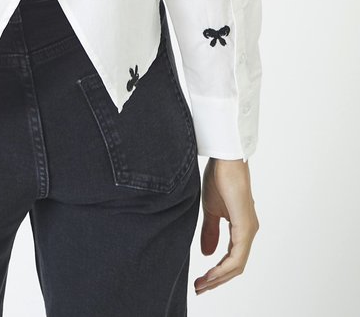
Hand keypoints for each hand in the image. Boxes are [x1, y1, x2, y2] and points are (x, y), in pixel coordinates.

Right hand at [194, 157, 259, 294]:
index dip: (217, 272)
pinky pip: (237, 257)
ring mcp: (249, 230)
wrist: (225, 159)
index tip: (201, 280)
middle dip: (216, 280)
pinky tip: (212, 273)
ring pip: (237, 265)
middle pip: (235, 267)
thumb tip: (207, 254)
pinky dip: (223, 268)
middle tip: (199, 288)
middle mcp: (249, 232)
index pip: (231, 259)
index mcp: (241, 228)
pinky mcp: (245, 227)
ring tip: (202, 284)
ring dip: (219, 277)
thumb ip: (210, 231)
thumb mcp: (211, 210)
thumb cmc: (220, 178)